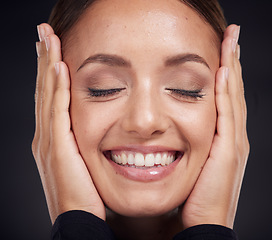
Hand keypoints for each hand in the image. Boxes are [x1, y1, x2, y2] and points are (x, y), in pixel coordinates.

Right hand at [32, 23, 104, 222]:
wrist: (77, 219)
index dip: (51, 72)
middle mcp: (46, 135)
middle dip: (44, 60)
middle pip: (45, 90)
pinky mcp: (58, 146)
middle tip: (45, 34)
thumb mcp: (82, 161)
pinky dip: (57, 87)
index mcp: (53, 138)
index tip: (53, 50)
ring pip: (48, 94)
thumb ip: (84, 142)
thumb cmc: (84, 193)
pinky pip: (57, 110)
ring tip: (48, 40)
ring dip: (48, 65)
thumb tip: (96, 128)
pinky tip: (59, 67)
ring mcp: (49, 139)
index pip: (51, 97)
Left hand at [180, 24, 249, 228]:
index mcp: (222, 136)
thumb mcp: (191, 162)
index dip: (225, 72)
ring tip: (231, 42)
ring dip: (232, 68)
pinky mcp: (228, 149)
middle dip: (232, 61)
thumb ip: (188, 143)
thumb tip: (173, 130)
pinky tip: (225, 71)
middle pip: (233, 90)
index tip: (221, 49)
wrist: (204, 221)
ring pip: (234, 97)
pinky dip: (227, 92)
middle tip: (231, 35)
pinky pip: (228, 114)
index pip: (225, 96)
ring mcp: (233, 141)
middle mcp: (232, 135)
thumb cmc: (195, 194)